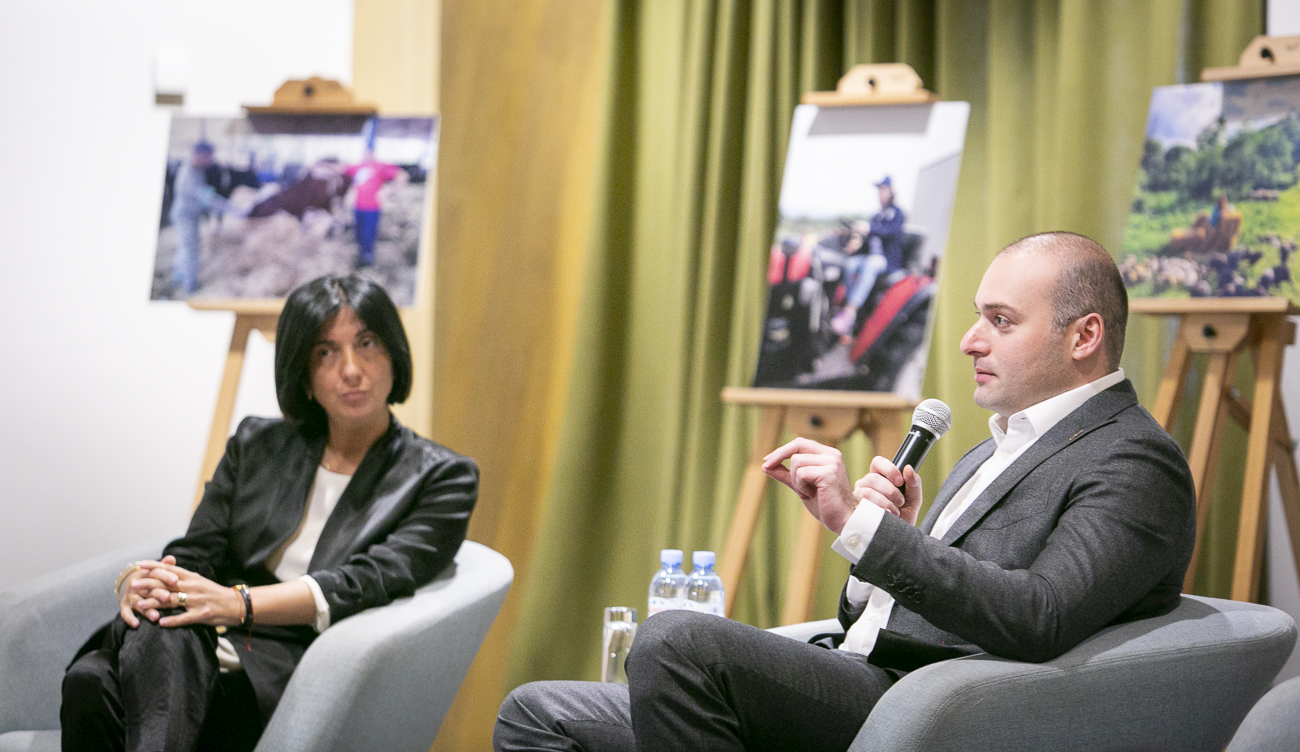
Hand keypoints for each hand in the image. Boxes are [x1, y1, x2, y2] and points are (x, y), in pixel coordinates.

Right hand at [118, 555, 178, 626]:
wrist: (132, 582)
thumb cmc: (152, 577)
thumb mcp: (157, 571)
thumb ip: (165, 566)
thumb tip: (171, 558)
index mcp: (146, 573)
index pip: (156, 573)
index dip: (166, 576)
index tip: (176, 580)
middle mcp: (136, 584)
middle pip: (148, 588)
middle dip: (158, 593)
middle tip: (167, 597)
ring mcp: (130, 595)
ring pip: (138, 602)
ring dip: (146, 609)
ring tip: (156, 616)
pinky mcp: (124, 605)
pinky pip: (125, 613)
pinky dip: (130, 619)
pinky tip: (137, 625)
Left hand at [132, 560, 246, 628]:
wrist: (237, 604)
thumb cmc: (217, 593)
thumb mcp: (201, 581)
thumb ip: (185, 577)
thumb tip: (169, 571)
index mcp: (193, 577)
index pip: (170, 569)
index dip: (154, 566)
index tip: (139, 565)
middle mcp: (193, 586)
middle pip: (167, 584)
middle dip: (148, 584)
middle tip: (133, 585)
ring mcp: (197, 601)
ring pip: (171, 601)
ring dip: (153, 603)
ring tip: (138, 605)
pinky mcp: (202, 614)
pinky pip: (184, 618)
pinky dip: (172, 621)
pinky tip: (160, 623)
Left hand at [762, 438, 857, 534]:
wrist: (842, 520)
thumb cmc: (824, 503)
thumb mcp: (800, 486)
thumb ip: (786, 474)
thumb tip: (766, 466)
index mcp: (827, 454)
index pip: (800, 443)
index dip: (781, 451)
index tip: (767, 460)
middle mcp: (831, 454)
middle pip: (797, 445)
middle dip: (779, 455)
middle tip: (766, 466)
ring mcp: (831, 462)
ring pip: (797, 462)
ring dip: (795, 480)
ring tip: (807, 492)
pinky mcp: (829, 473)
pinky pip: (802, 473)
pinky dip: (801, 486)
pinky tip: (812, 494)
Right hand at [852, 456, 923, 526]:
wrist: (897, 539)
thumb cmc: (903, 518)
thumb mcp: (914, 499)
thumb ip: (914, 483)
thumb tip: (908, 468)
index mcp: (879, 478)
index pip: (877, 463)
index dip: (889, 469)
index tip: (900, 481)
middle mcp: (866, 485)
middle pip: (873, 477)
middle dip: (891, 490)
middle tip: (900, 501)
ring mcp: (858, 497)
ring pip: (868, 491)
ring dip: (886, 502)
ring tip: (895, 511)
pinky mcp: (855, 510)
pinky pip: (863, 504)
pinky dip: (878, 509)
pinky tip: (886, 515)